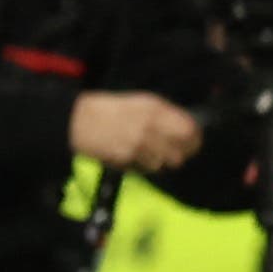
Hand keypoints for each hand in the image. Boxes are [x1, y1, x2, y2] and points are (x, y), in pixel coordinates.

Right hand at [70, 89, 203, 174]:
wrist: (78, 120)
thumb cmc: (109, 111)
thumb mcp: (139, 103)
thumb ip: (163, 115)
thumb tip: (186, 129)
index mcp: (155, 107)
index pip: (189, 128)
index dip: (194, 139)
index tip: (190, 144)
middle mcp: (151, 123)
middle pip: (183, 147)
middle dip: (182, 154)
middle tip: (175, 155)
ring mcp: (140, 140)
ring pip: (166, 161)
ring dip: (160, 161)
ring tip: (147, 155)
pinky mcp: (128, 155)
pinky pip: (148, 167)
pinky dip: (144, 166)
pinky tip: (133, 158)